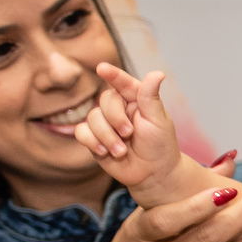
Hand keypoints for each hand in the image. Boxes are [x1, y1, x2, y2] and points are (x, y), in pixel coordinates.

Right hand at [75, 64, 184, 204]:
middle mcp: (119, 108)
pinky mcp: (94, 138)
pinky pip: (81, 132)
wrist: (152, 174)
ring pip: (92, 118)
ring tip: (122, 151)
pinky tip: (105, 152)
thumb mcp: (158, 120)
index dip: (113, 75)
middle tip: (129, 133)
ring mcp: (105, 123)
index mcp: (136, 99)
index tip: (102, 68)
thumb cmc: (160, 145)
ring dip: (107, 137)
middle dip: (115, 119)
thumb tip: (157, 73)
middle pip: (104, 101)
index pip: (123, 83)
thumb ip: (151, 97)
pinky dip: (92, 142)